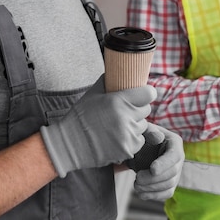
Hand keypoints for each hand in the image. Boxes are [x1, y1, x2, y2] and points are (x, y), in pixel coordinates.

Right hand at [40, 75, 155, 176]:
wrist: (70, 145)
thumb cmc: (81, 116)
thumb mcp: (93, 93)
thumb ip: (109, 81)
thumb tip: (120, 70)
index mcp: (118, 101)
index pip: (149, 93)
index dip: (146, 93)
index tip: (142, 94)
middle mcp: (125, 118)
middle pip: (146, 109)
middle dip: (138, 108)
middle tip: (125, 110)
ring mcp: (127, 135)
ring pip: (143, 125)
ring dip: (135, 124)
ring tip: (118, 124)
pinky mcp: (127, 150)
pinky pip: (139, 140)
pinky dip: (132, 138)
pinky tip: (118, 136)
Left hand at [133, 123, 183, 200]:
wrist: (141, 146)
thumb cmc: (143, 136)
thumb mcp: (145, 129)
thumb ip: (150, 131)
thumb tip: (158, 137)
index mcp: (175, 142)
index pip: (174, 156)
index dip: (164, 164)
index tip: (152, 169)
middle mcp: (178, 158)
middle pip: (172, 173)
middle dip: (153, 179)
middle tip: (137, 179)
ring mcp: (176, 172)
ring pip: (169, 185)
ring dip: (152, 188)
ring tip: (136, 185)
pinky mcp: (170, 183)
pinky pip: (166, 194)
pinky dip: (154, 196)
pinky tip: (141, 193)